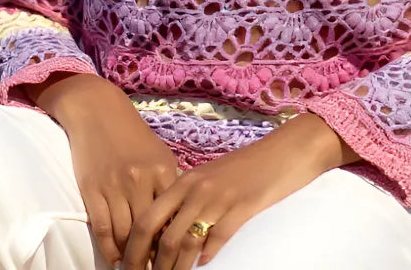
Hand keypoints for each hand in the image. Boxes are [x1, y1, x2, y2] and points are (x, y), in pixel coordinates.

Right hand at [30, 73, 181, 267]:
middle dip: (153, 257)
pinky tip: (115, 261)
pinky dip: (109, 250)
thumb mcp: (158, 154)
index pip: (172, 217)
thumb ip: (167, 184)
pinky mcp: (93, 190)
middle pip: (150, 231)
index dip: (175, 243)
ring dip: (130, 258)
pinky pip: (103, 229)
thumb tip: (177, 218)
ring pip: (125, 234)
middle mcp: (141, 180)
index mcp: (163, 170)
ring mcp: (115, 186)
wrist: (98, 111)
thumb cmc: (132, 134)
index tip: (177, 261)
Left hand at [121, 115, 343, 269]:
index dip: (134, 247)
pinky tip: (202, 265)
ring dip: (174, 268)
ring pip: (184, 242)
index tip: (129, 266)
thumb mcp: (209, 178)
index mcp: (184, 180)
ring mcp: (217, 198)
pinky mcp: (240, 208)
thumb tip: (167, 235)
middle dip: (148, 263)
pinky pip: (216, 239)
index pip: (148, 217)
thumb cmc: (245, 167)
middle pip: (160, 234)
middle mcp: (195, 189)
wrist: (281, 152)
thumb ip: (187, 201)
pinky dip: (205, 257)